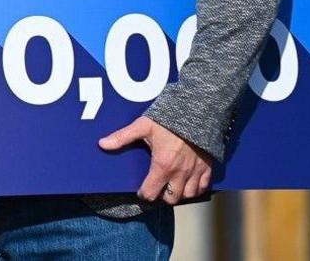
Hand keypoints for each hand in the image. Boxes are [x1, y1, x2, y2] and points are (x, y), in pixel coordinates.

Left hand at [98, 116, 212, 204]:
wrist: (198, 111)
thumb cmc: (169, 119)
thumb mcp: (144, 126)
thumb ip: (123, 137)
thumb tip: (102, 144)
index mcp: (163, 166)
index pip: (150, 193)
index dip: (143, 194)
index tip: (141, 190)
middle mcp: (180, 173)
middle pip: (170, 199)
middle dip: (162, 196)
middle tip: (157, 187)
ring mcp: (195, 171)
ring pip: (188, 195)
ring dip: (179, 193)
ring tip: (172, 185)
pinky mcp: (207, 167)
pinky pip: (203, 187)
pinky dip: (196, 188)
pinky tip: (189, 181)